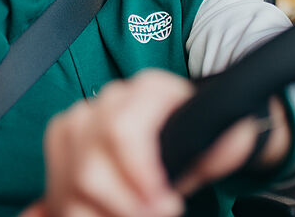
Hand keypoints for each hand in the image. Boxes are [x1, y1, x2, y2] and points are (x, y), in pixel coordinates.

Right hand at [21, 69, 291, 216]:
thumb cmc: (198, 130)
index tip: (164, 203)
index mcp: (148, 91)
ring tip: (138, 216)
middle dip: (123, 205)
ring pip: (71, 180)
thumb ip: (229, 143)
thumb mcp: (222, 136)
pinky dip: (81, 211)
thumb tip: (237, 139)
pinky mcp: (63, 145)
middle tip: (157, 215)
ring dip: (103, 212)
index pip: (122, 130)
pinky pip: (57, 187)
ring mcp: (79, 122)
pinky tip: (110, 213)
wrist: (181, 125)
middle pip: (90, 165)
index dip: (138, 174)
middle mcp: (106, 101)